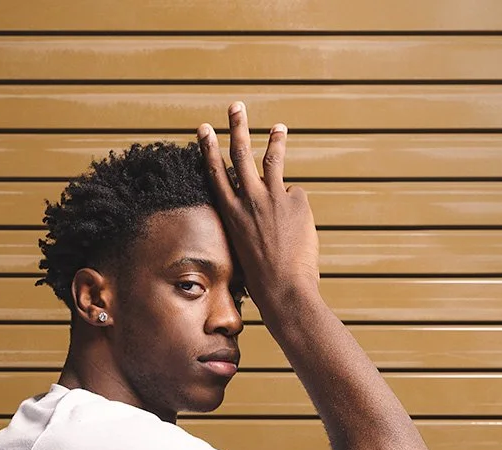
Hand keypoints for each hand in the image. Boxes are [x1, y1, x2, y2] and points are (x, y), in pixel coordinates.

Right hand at [196, 102, 319, 312]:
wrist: (283, 290)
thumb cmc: (262, 280)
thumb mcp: (245, 248)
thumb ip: (252, 222)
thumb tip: (269, 206)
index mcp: (231, 213)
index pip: (216, 173)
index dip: (209, 148)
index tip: (204, 128)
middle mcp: (249, 200)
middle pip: (241, 154)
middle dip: (238, 127)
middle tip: (236, 106)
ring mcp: (273, 198)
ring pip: (273, 161)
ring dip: (276, 140)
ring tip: (279, 127)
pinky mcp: (296, 202)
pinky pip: (297, 198)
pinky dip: (297, 210)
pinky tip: (298, 231)